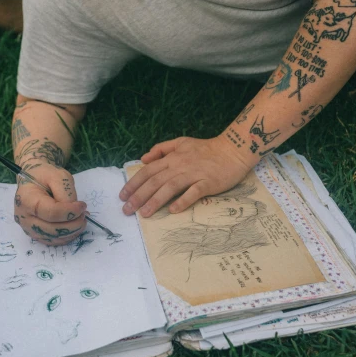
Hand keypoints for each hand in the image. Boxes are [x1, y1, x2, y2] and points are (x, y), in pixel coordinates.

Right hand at [13, 161, 87, 245]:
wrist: (33, 180)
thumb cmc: (44, 176)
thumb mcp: (57, 176)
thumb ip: (66, 192)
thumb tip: (74, 211)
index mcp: (26, 199)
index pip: (51, 212)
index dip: (70, 212)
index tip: (82, 206)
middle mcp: (24, 217)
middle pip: (52, 229)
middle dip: (73, 224)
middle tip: (84, 215)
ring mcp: (28, 228)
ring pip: (53, 238)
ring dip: (72, 232)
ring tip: (81, 219)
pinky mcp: (35, 234)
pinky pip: (53, 242)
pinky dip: (67, 237)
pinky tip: (75, 227)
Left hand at [120, 135, 253, 216]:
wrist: (233, 150)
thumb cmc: (207, 149)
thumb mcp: (182, 142)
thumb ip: (162, 148)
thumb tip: (143, 159)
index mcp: (172, 157)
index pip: (148, 171)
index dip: (134, 183)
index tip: (122, 196)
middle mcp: (180, 165)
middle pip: (155, 181)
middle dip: (138, 196)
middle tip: (127, 210)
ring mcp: (194, 174)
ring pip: (170, 187)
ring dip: (155, 201)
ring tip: (144, 214)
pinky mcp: (208, 182)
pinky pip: (193, 192)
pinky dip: (183, 200)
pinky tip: (173, 210)